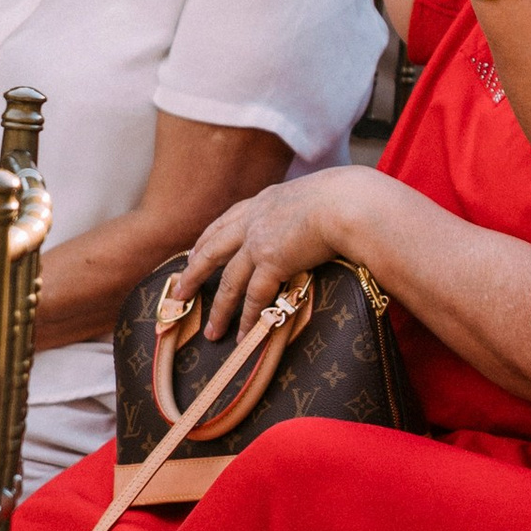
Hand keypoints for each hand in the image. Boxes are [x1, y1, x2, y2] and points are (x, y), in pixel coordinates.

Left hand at [174, 172, 368, 340]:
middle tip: (181, 293)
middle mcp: (254, 220)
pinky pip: (254, 296)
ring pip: (229, 281)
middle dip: (194, 274)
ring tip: (211, 332)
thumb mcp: (316, 194)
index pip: (226, 221)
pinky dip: (247, 318)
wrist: (348, 202)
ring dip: (219, 310)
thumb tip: (319, 217)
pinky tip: (242, 336)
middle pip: (212, 250)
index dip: (207, 240)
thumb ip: (305, 208)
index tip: (195, 253)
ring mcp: (259, 241)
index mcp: (265, 201)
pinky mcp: (272, 261)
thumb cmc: (347, 198)